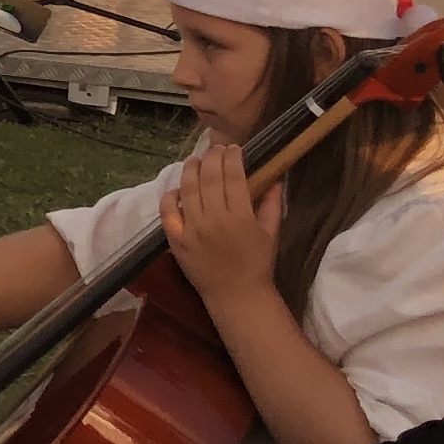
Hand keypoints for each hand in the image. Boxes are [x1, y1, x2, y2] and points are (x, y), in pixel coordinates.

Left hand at [160, 147, 284, 302]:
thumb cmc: (257, 263)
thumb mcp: (271, 233)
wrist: (236, 295)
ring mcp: (192, 229)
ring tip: (195, 160)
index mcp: (240, 216)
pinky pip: (167, 212)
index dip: (232, 158)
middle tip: (215, 149)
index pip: (234, 176)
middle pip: (210, 178)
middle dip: (212, 158)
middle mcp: (214, 219)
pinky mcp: (176, 240)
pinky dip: (170, 196)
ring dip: (191, 170)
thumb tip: (276, 178)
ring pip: (188, 189)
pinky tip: (177, 188)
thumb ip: (272, 204)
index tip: (234, 148)